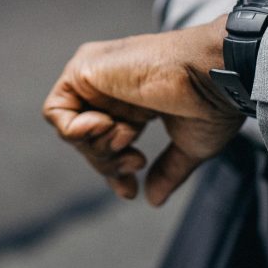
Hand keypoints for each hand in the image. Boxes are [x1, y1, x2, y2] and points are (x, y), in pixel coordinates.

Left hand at [42, 17, 244, 206]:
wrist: (212, 75)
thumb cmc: (210, 103)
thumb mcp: (188, 144)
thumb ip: (167, 170)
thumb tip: (152, 199)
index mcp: (136, 100)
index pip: (106, 141)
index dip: (113, 170)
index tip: (130, 191)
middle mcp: (112, 86)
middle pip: (86, 141)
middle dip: (108, 163)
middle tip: (136, 162)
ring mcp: (96, 76)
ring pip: (70, 130)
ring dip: (98, 147)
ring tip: (127, 137)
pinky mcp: (83, 68)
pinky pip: (56, 112)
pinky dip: (76, 130)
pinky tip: (108, 125)